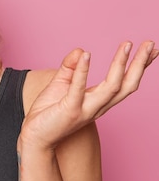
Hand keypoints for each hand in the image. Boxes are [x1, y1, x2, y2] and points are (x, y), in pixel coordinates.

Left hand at [21, 41, 157, 149]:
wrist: (35, 137)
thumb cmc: (48, 112)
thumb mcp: (61, 84)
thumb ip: (71, 67)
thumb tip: (81, 49)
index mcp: (99, 100)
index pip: (125, 82)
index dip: (140, 67)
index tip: (152, 49)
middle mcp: (98, 106)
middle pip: (127, 85)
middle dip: (140, 65)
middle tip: (149, 44)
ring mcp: (85, 109)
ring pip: (112, 87)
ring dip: (120, 65)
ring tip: (126, 45)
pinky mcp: (69, 110)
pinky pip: (78, 88)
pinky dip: (83, 71)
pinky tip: (86, 55)